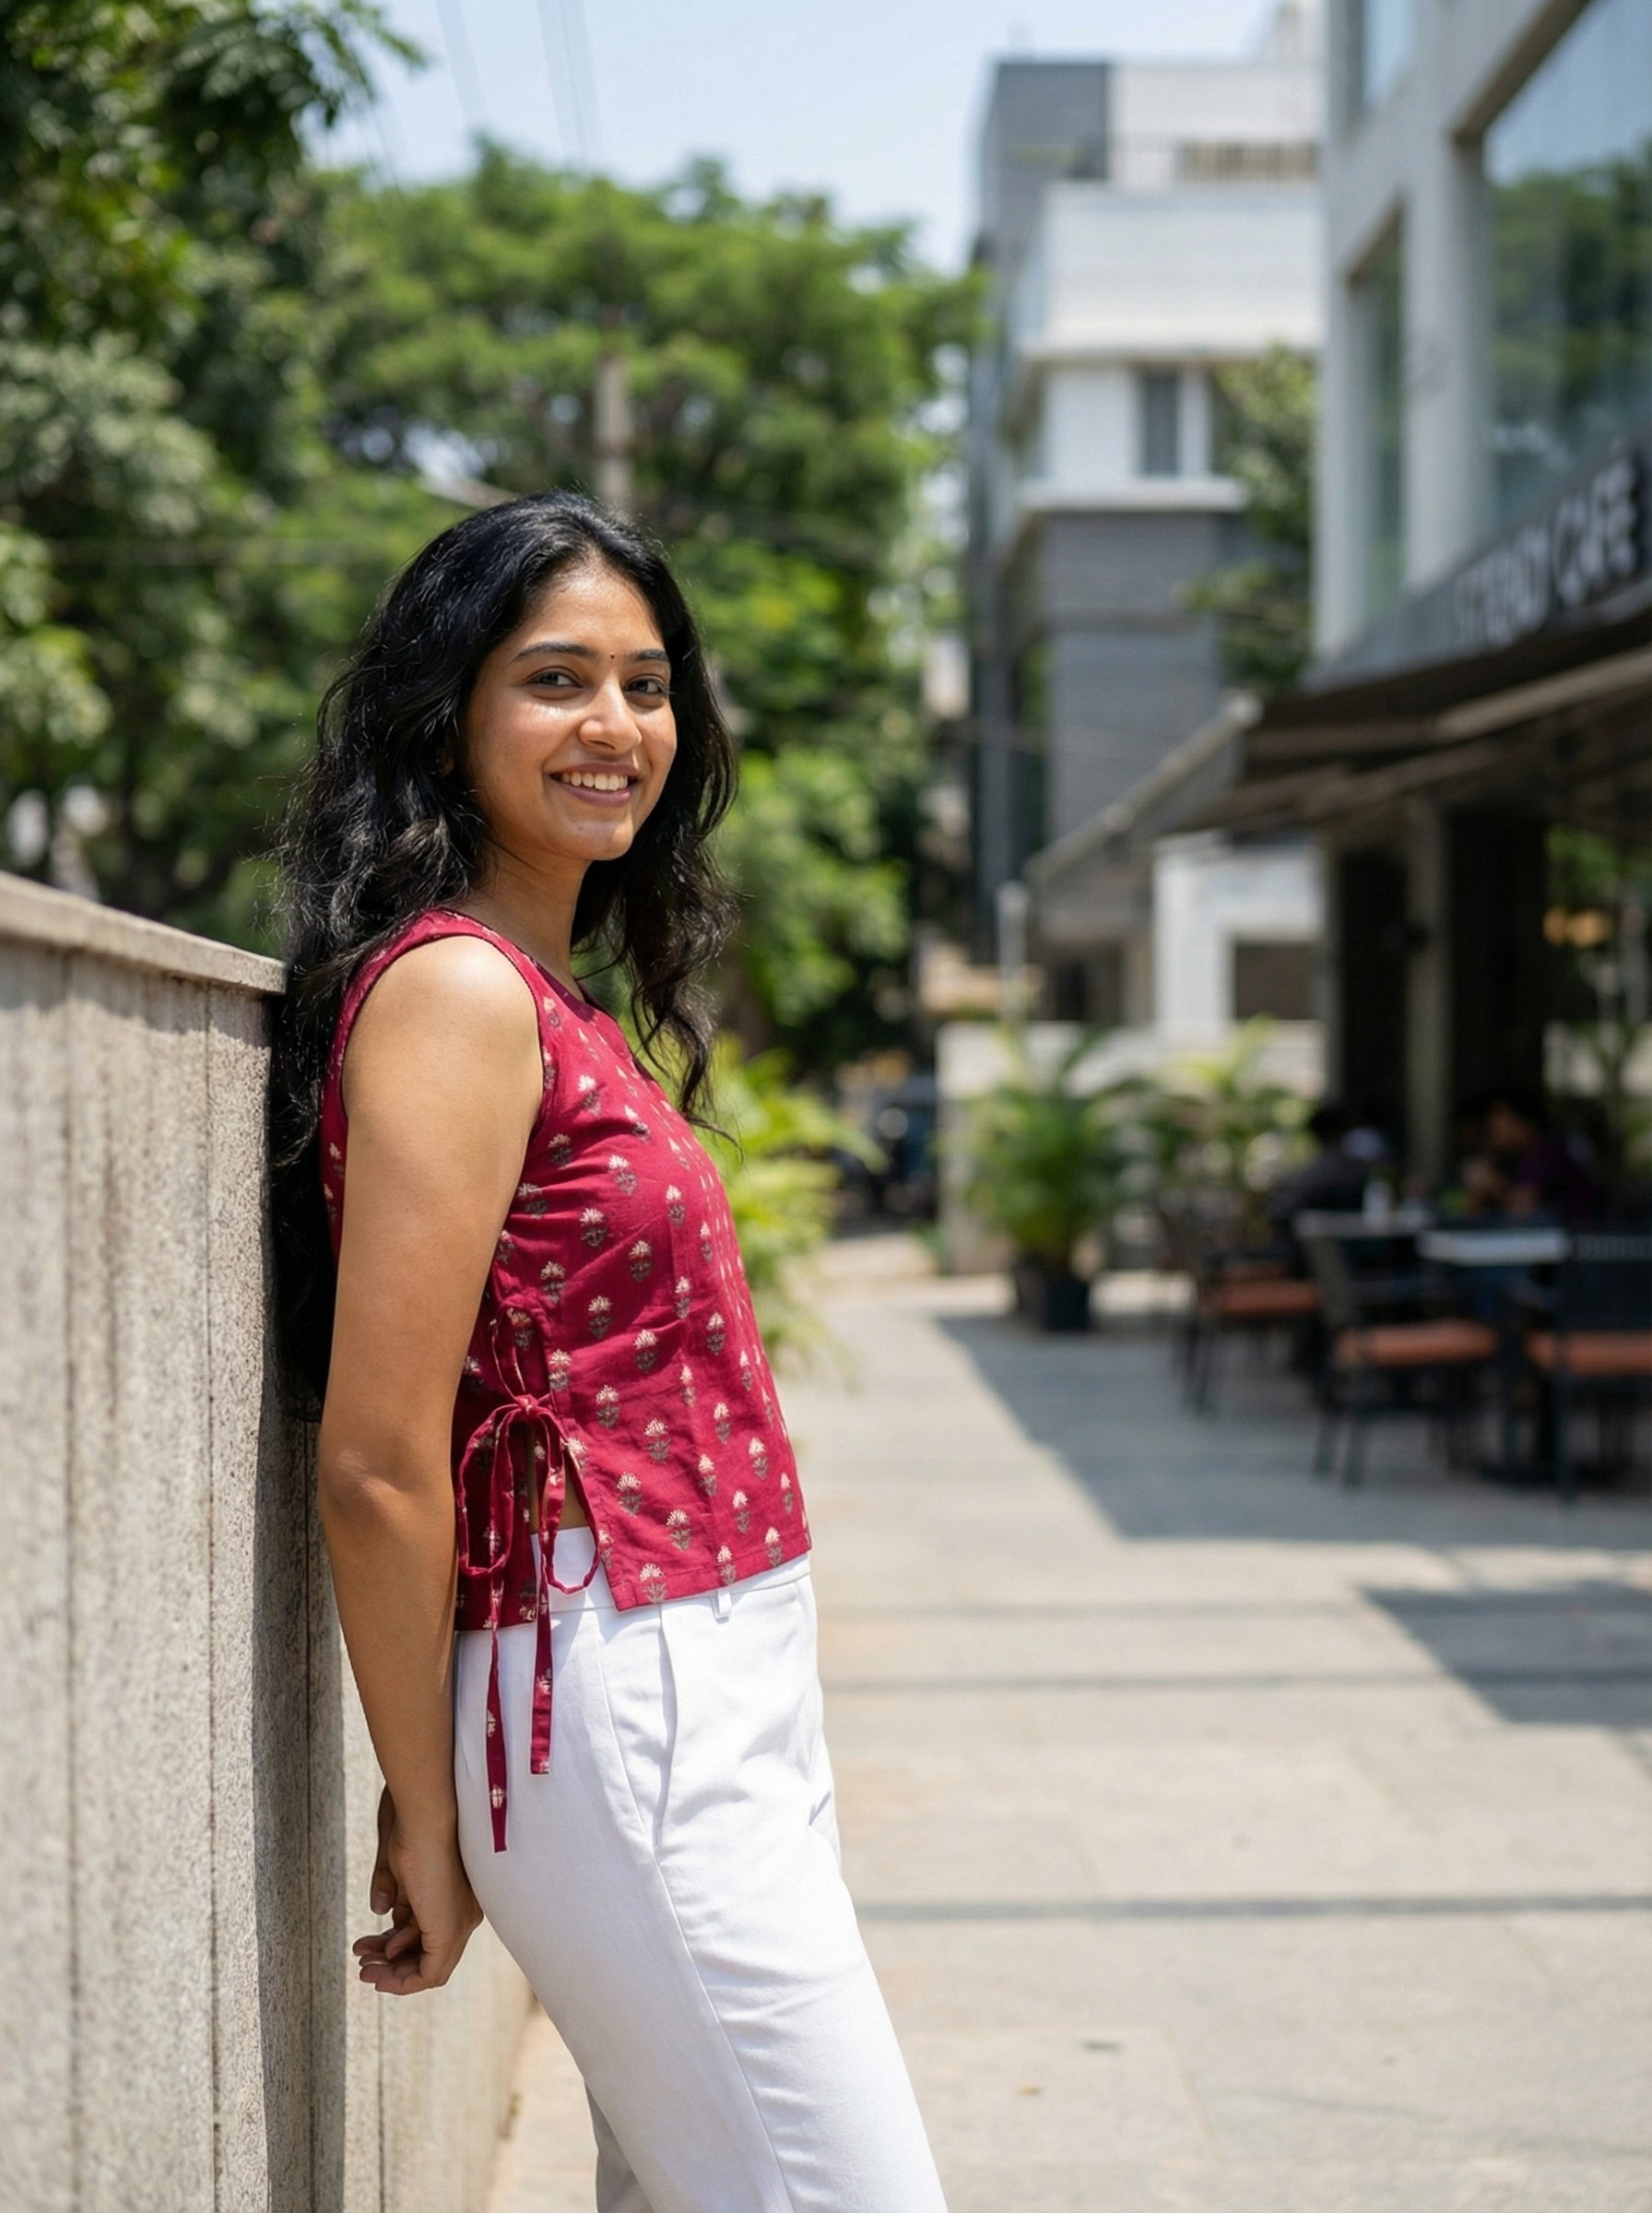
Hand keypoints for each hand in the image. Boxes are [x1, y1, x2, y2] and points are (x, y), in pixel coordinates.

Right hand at [352, 1784, 482, 1996]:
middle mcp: (463, 1912)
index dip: (396, 1943)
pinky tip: (379, 1977)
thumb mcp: (398, 1867)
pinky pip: (430, 1974)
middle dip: (391, 1962)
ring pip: (429, 1968)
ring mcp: (459, 1923)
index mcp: (454, 1895)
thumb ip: (393, 1890)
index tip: (369, 1946)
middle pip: (426, 1951)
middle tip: (362, 1963)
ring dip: (393, 1975)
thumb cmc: (409, 1829)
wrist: (423, 1816)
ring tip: (363, 1971)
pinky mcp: (449, 1932)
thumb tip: (380, 1911)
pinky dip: (403, 1982)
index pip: (426, 1932)